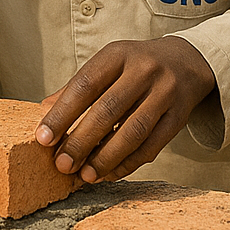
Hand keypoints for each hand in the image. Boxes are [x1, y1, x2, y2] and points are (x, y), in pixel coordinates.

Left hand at [35, 36, 214, 183]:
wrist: (185, 62)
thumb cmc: (134, 66)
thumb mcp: (107, 64)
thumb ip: (78, 87)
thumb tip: (44, 111)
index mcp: (117, 54)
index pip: (85, 84)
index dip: (62, 113)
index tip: (43, 138)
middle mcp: (143, 70)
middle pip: (108, 110)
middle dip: (81, 141)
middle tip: (62, 164)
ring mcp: (164, 93)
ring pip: (132, 131)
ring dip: (106, 158)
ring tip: (85, 175)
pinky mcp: (179, 116)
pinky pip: (152, 146)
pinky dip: (128, 163)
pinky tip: (109, 173)